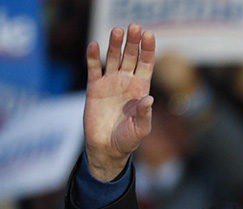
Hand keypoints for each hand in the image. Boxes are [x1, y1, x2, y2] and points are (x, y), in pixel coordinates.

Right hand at [84, 24, 155, 180]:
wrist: (107, 148)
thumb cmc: (128, 140)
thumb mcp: (140, 129)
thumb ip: (144, 114)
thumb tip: (149, 98)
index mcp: (141, 89)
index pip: (146, 64)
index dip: (148, 50)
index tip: (149, 35)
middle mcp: (126, 82)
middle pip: (130, 57)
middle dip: (133, 42)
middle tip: (134, 27)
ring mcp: (110, 83)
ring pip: (113, 58)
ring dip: (115, 44)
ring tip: (117, 31)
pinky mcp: (95, 88)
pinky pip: (94, 68)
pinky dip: (93, 57)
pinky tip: (94, 45)